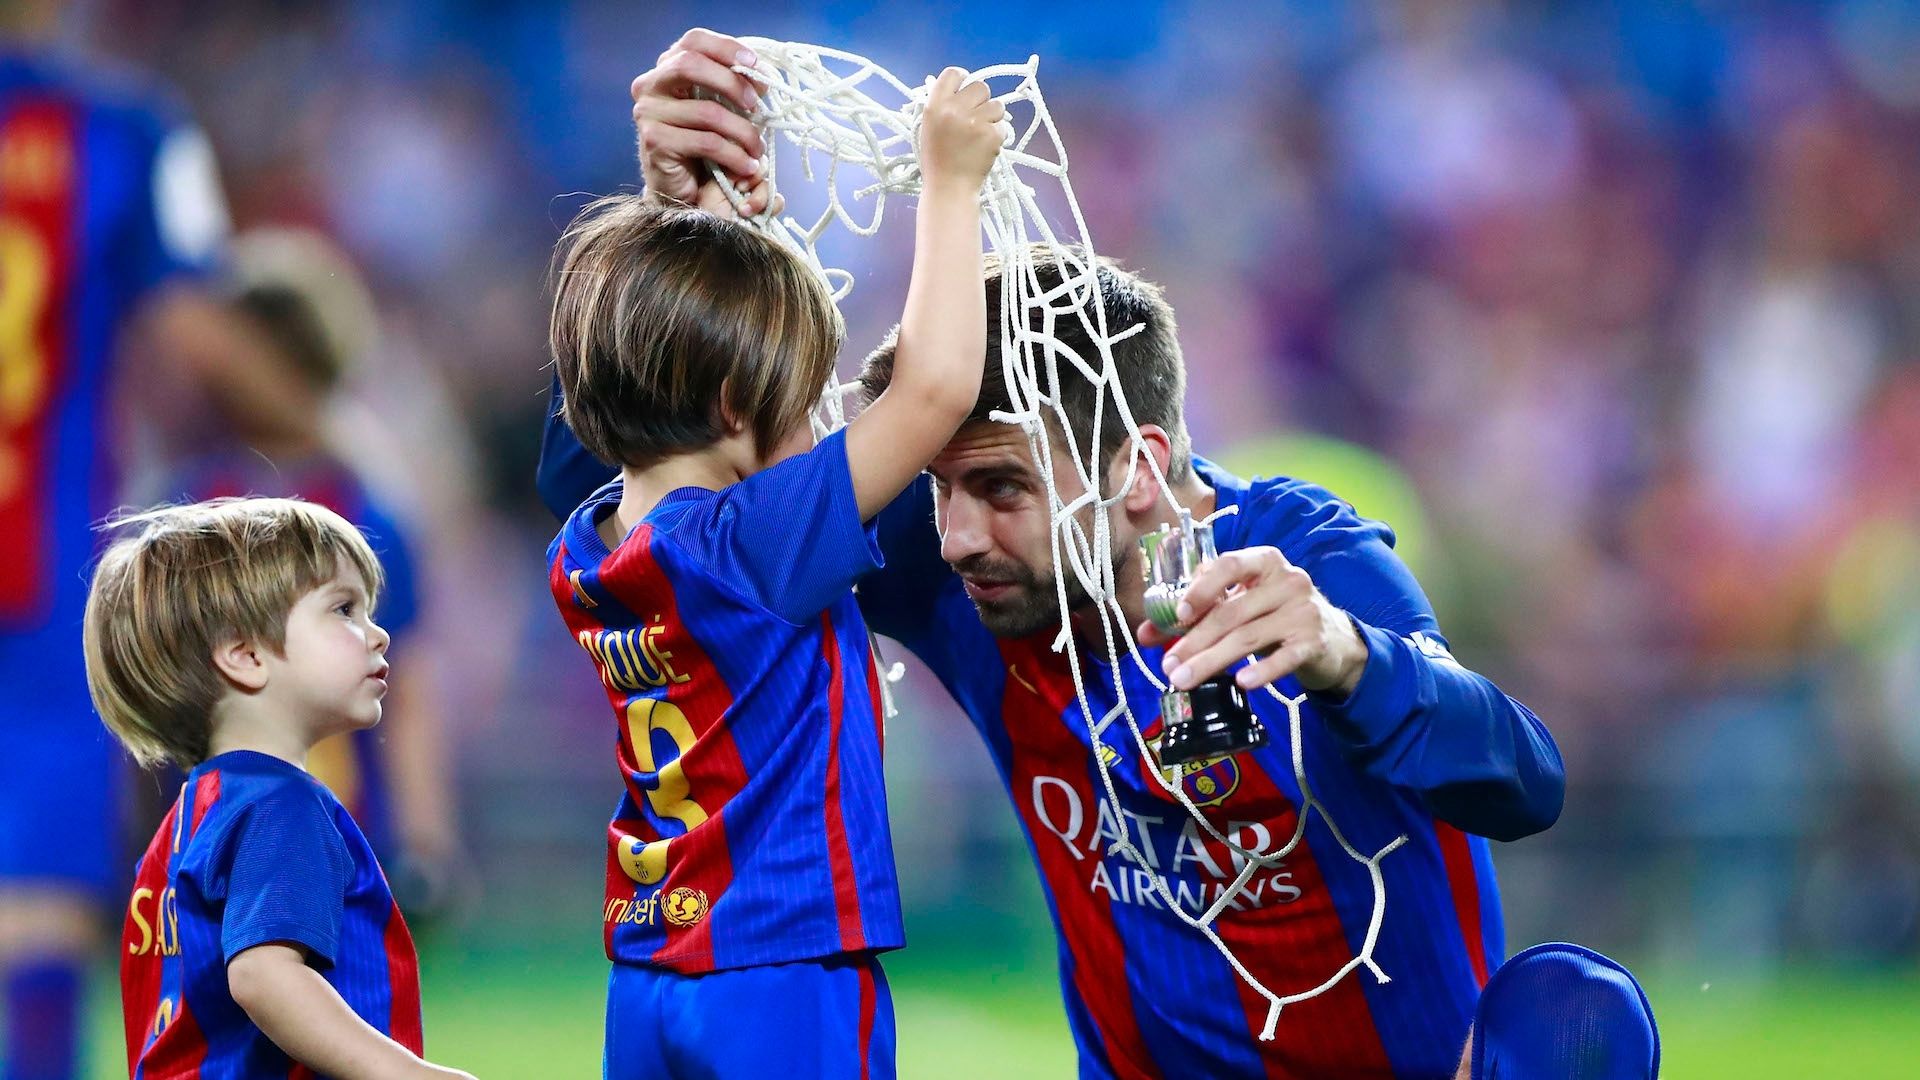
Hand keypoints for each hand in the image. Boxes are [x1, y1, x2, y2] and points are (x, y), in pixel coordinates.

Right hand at [631, 28, 778, 216]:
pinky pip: (705, 142)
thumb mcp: (719, 107)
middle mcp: (650, 85)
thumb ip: (732, 85)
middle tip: (757, 106)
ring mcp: (648, 112)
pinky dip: (734, 155)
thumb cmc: (704, 144)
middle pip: (691, 64)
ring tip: (758, 149)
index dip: (726, 48)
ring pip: (706, 111)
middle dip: (732, 83)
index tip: (755, 66)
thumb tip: (762, 73)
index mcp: (667, 67)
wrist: (680, 188)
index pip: (693, 41)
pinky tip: (747, 166)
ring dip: (743, 131)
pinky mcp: (654, 141)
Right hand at [917, 67, 1005, 196]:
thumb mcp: (928, 126)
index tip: (965, 90)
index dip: (962, 79)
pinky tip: (985, 147)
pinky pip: (1003, 125)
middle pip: (981, 86)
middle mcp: (954, 110)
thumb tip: (958, 84)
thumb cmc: (937, 159)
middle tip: (975, 118)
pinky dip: (997, 135)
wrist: (949, 187)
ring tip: (980, 134)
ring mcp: (975, 122)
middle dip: (981, 100)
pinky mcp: (992, 135)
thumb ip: (941, 104)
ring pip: (997, 105)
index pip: (953, 74)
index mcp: (935, 105)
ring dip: (992, 117)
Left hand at [1138, 546, 1367, 695]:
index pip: (1229, 564)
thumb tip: (1145, 632)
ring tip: (1184, 680)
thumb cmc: (1274, 617)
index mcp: (1263, 561)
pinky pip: (1284, 658)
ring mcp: (1303, 610)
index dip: (1200, 588)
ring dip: (1212, 661)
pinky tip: (1242, 683)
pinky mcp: (1314, 641)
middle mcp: (1287, 579)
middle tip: (1169, 666)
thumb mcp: (1239, 608)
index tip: (1176, 615)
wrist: (1331, 640)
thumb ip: (1195, 615)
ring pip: (1249, 636)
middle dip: (1195, 640)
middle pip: (1232, 611)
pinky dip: (1262, 671)